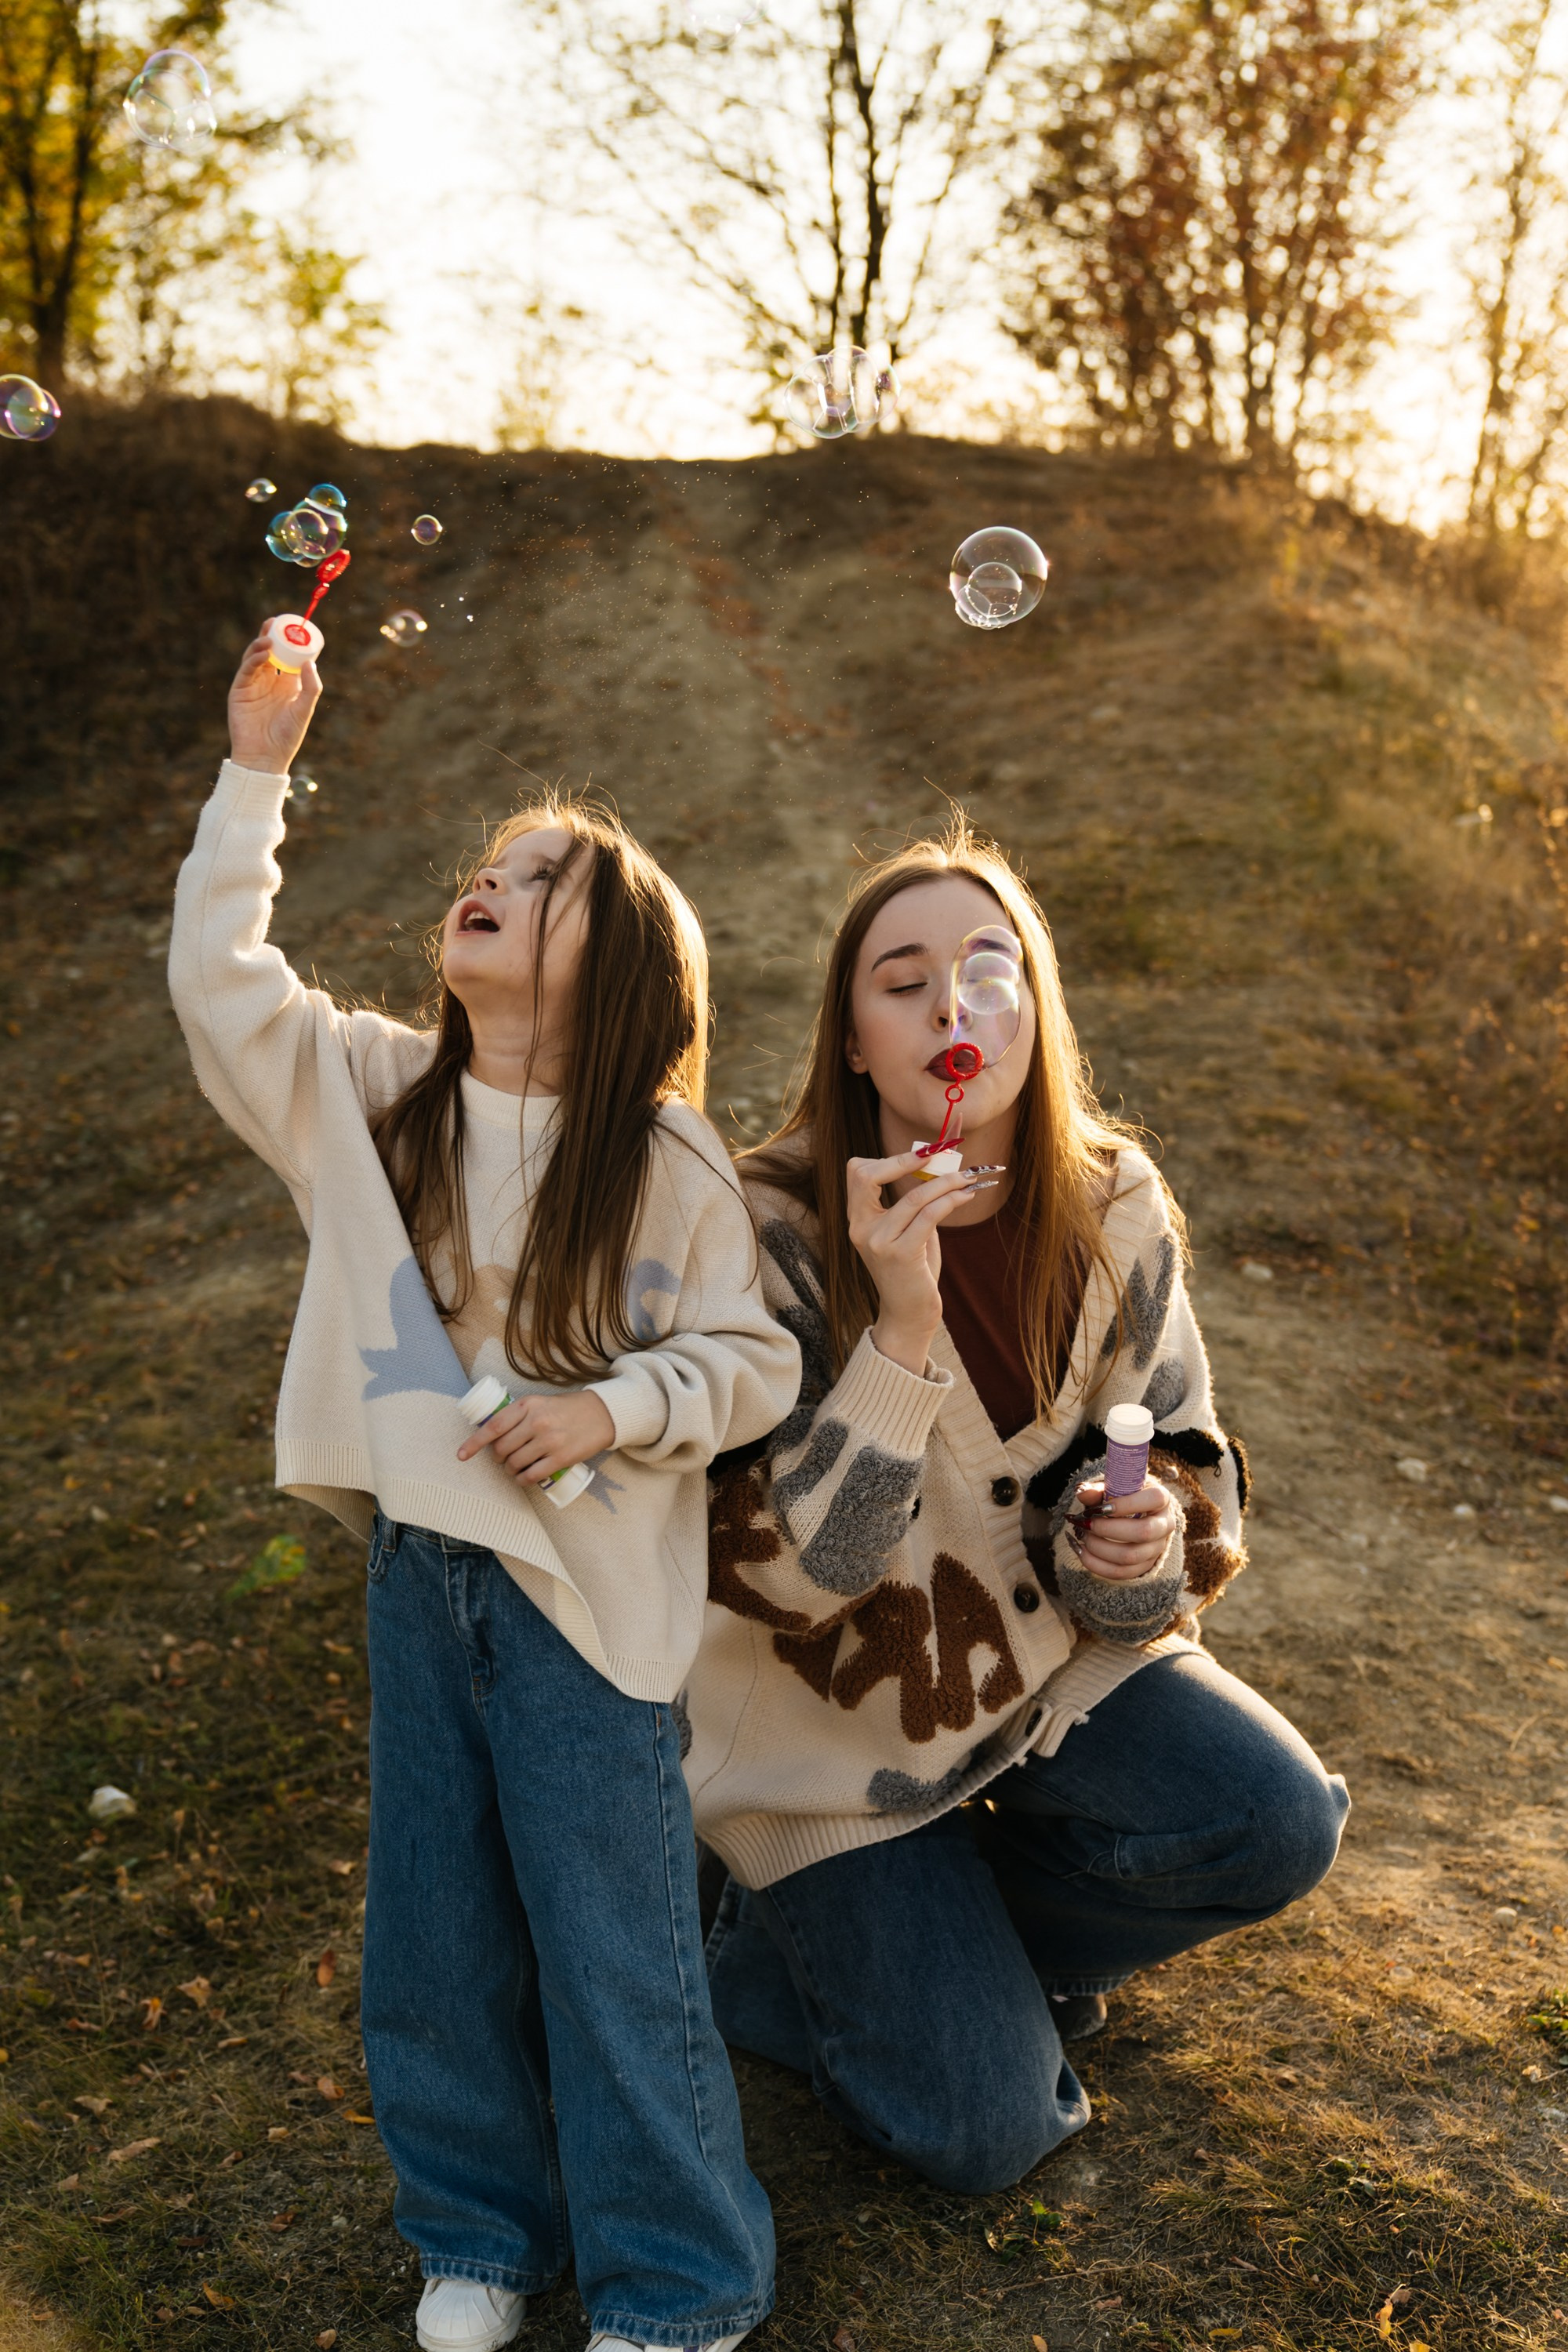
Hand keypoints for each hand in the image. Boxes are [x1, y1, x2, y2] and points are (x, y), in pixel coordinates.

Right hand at [228, 626, 321, 776]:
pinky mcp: (240, 690)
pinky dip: (253, 659)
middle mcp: (270, 682)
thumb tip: (310, 661)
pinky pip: (247, 669)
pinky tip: (262, 652)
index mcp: (288, 685)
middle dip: (272, 636)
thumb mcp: (304, 709)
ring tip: (269, 634)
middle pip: (271, 652)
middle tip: (276, 622)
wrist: (264, 757)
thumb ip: (311, 686)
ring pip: (256, 657)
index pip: (290, 658)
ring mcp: (254, 685)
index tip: (297, 628)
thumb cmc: (287, 737)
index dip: (292, 643)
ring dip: (261, 644)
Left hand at [456, 1388, 615, 1486]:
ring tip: (513, 1469)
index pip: (493, 1427)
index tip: (461, 1455)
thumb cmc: (566, 1409)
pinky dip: (522, 1480)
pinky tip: (522, 1479)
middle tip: (501, 1459)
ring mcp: (549, 1441)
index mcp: (528, 1405)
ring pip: (515, 1464)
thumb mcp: (539, 1402)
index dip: (474, 1443)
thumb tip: (491, 1435)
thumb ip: (518, 1415)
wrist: (601, 1414)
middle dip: (497, 1459)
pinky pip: (532, 1476)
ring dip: (510, 1471)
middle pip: (502, 1449)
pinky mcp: (561, 1458)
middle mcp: (537, 1422)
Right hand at [847, 1150, 978, 1375]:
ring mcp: (878, 1242)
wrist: (908, 1316)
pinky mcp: (901, 1255)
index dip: (888, 1158)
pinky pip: (928, 1215)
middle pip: (867, 1175)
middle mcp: (861, 1229)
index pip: (858, 1173)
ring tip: (968, 1177)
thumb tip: (938, 1168)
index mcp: (857, 1221)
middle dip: (906, 1160)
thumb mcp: (906, 1232)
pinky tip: (967, 1196)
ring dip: (945, 1181)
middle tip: (940, 1156)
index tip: (922, 1154)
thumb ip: (912, 1203)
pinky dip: (951, 1200)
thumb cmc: (912, 1272)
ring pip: (913, 1196)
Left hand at [1066, 1479, 1178, 1580]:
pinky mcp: (1144, 1566)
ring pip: (1130, 1556)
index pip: (1154, 1499)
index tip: (1102, 1507)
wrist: (1133, 1516)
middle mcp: (1164, 1525)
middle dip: (1108, 1529)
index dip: (1127, 1504)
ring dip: (1099, 1547)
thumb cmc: (1122, 1498)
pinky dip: (1096, 1564)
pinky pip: (1120, 1572)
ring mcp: (1156, 1549)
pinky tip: (1081, 1551)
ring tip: (1083, 1536)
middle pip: (1144, 1532)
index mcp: (1162, 1499)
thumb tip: (1082, 1493)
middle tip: (1086, 1523)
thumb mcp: (1113, 1488)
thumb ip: (1098, 1490)